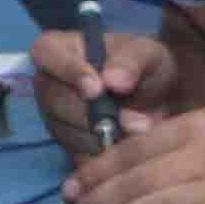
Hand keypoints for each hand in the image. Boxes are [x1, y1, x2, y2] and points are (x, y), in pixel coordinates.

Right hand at [25, 26, 174, 164]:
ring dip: (104, 137)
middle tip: (134, 122)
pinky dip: (106, 154)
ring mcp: (54, 116)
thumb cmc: (144, 67)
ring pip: (67, 131)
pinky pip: (79, 154)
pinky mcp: (68, 143)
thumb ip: (131, 61)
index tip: (97, 89)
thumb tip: (112, 81)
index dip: (69, 72)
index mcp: (58, 49)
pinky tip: (128, 145)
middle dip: (93, 114)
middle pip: (55, 100)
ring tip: (138, 132)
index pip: (46, 54)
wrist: (158, 100)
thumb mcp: (147, 54)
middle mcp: (48, 83)